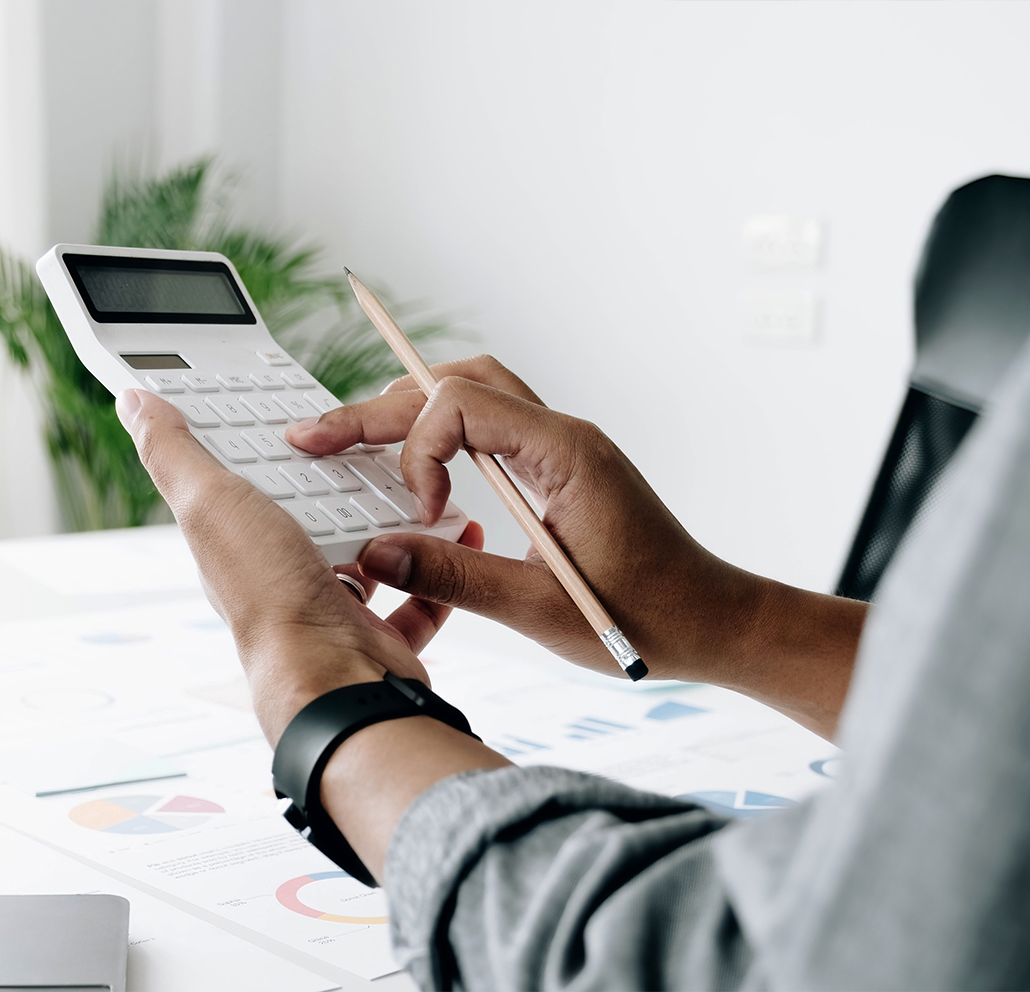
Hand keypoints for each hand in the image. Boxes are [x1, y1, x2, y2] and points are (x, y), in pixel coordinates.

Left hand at [114, 388, 485, 742]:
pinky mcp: (379, 637)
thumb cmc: (271, 597)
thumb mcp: (210, 502)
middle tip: (378, 441)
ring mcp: (331, 611)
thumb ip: (174, 453)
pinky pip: (416, 598)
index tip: (300, 414)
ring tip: (420, 483)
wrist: (336, 679)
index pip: (251, 481)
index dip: (272, 446)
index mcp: (238, 545)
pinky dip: (439, 571)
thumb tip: (134, 404)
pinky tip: (456, 538)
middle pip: (315, 515)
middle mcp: (280, 579)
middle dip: (344, 482)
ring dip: (397, 522)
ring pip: (369, 555)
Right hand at [286, 356, 864, 738]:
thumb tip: (375, 555)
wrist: (716, 624)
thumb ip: (455, 577)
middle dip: (380, 407)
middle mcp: (563, 436)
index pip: (460, 403)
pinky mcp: (560, 470)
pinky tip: (412, 467)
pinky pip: (490, 427)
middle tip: (314, 434)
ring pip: (473, 393)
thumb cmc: (649, 619)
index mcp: (565, 453)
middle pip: (456, 384)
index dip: (420, 450)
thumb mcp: (541, 609)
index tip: (420, 511)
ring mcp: (562, 449)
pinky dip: (442, 435)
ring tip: (350, 439)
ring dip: (410, 411)